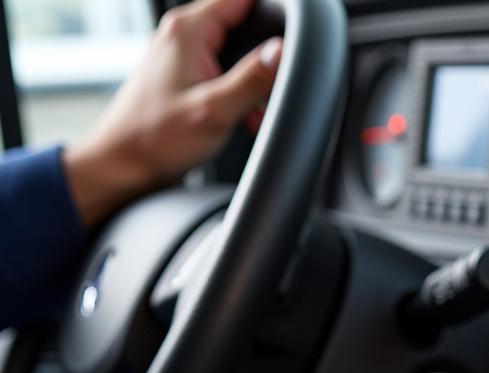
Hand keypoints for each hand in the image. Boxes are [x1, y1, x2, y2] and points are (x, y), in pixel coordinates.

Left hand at [63, 0, 281, 227]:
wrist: (125, 163)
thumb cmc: (157, 138)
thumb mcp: (214, 110)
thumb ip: (251, 79)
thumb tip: (281, 51)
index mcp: (189, 30)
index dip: (271, 16)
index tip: (286, 46)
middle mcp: (183, 34)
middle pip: (242, 26)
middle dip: (262, 60)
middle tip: (265, 94)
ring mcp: (182, 54)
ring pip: (234, 53)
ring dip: (250, 82)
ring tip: (250, 112)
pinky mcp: (184, 75)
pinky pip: (222, 72)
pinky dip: (237, 93)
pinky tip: (238, 117)